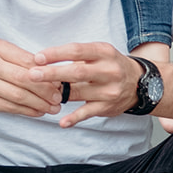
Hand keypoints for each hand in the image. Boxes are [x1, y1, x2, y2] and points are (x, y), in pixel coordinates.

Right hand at [0, 37, 65, 121]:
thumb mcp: (2, 60)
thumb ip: (24, 64)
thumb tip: (55, 75)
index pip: (27, 59)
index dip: (46, 72)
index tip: (60, 81)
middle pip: (24, 77)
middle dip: (45, 90)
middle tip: (58, 98)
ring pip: (19, 94)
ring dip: (39, 103)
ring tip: (52, 108)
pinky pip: (12, 106)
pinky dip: (28, 110)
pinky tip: (38, 112)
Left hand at [28, 41, 145, 125]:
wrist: (140, 83)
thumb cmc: (110, 65)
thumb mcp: (98, 53)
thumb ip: (76, 57)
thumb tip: (44, 62)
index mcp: (104, 53)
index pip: (77, 50)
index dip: (56, 53)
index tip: (37, 57)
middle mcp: (109, 70)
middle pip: (76, 72)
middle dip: (52, 73)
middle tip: (32, 75)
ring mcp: (109, 90)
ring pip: (79, 92)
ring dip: (57, 94)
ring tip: (39, 94)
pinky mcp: (107, 106)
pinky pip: (87, 113)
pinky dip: (74, 118)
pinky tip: (62, 122)